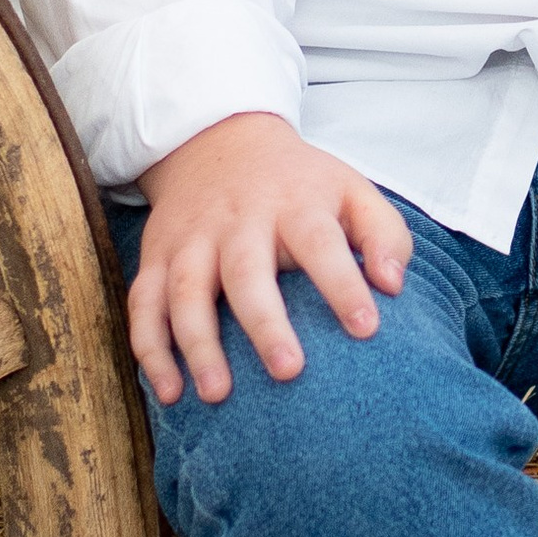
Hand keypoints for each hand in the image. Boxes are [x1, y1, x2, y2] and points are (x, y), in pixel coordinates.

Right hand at [131, 111, 411, 406]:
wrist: (218, 141)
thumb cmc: (299, 184)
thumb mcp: (351, 189)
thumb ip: (383, 234)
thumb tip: (393, 286)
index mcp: (294, 204)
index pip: (319, 242)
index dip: (342, 283)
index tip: (367, 328)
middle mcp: (238, 221)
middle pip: (246, 271)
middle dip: (265, 323)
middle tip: (289, 372)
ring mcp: (192, 240)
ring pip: (186, 292)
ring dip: (198, 345)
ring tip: (218, 395)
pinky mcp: (157, 258)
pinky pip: (143, 306)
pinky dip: (150, 350)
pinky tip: (169, 392)